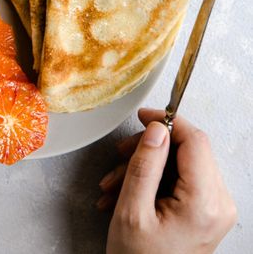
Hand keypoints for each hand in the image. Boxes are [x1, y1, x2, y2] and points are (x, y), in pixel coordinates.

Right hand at [99, 108, 236, 253]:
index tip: (142, 117)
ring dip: (145, 166)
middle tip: (121, 155)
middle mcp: (218, 203)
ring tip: (114, 183)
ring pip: (180, 164)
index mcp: (205, 203)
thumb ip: (145, 165)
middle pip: (188, 151)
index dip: (167, 122)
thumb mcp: (131, 211)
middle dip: (149, 149)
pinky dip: (153, 180)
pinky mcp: (206, 212)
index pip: (195, 141)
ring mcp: (214, 209)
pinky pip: (181, 180)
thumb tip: (156, 129)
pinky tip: (124, 192)